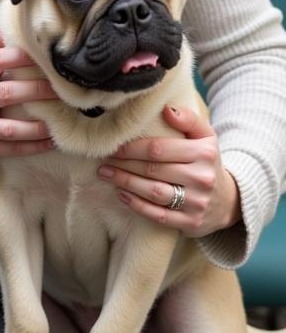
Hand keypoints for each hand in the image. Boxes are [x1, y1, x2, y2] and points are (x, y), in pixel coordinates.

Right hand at [0, 31, 56, 170]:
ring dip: (39, 125)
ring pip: (11, 127)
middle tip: (62, 89)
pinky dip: (35, 146)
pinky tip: (53, 141)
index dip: (21, 56)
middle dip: (38, 90)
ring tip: (60, 119)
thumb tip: (5, 26)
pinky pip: (13, 148)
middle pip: (7, 92)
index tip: (45, 57)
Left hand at [98, 103, 240, 237]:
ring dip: (125, 182)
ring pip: (153, 192)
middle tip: (103, 160)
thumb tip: (166, 109)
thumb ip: (188, 119)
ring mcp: (197, 203)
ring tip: (106, 174)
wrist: (229, 200)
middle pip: (153, 170)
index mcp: (204, 153)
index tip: (113, 146)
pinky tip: (121, 195)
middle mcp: (202, 179)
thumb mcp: (206, 137)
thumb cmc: (206, 162)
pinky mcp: (191, 223)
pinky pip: (159, 215)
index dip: (131, 148)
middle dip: (124, 164)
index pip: (158, 149)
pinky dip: (136, 205)